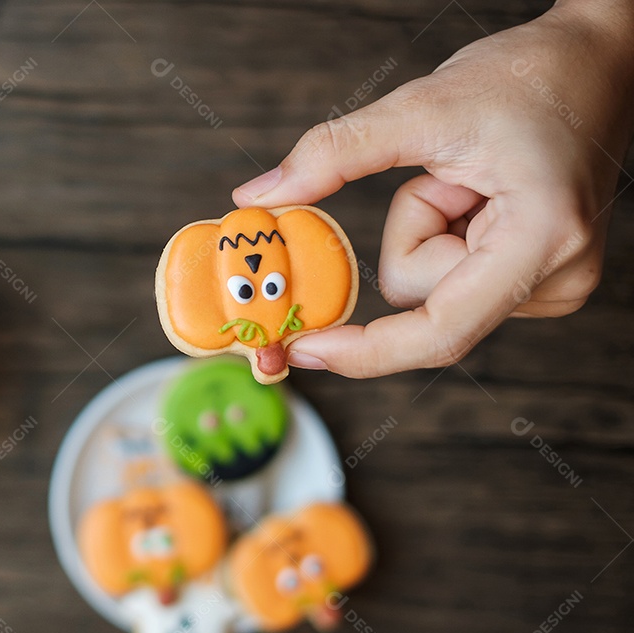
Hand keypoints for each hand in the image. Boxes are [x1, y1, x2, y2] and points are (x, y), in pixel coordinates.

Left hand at [232, 0, 633, 377]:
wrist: (593, 63)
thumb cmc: (529, 77)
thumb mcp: (423, 105)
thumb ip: (334, 153)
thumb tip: (258, 197)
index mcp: (541, 242)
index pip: (439, 332)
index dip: (366, 350)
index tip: (304, 350)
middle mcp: (553, 279)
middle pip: (418, 293)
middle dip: (412, 227)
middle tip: (452, 172)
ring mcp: (545, 283)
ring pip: (425, 284)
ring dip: (426, 225)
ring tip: (474, 176)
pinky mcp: (530, 278)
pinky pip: (445, 275)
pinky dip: (443, 231)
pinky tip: (480, 193)